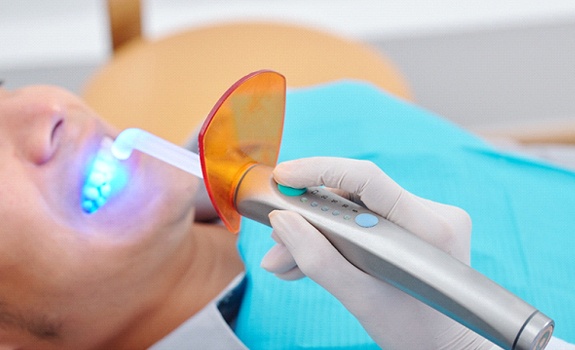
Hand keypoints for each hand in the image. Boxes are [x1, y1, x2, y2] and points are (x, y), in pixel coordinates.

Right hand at [261, 157, 495, 348]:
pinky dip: (336, 238)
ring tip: (284, 261)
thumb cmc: (413, 329)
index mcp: (428, 228)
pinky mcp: (415, 226)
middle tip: (277, 242)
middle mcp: (433, 213)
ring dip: (317, 232)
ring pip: (356, 210)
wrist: (445, 345)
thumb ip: (318, 259)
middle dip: (309, 218)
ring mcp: (426, 217)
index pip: (367, 178)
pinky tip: (307, 258)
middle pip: (355, 197)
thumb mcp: (361, 299)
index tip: (283, 177)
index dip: (319, 171)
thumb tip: (282, 221)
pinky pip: (365, 220)